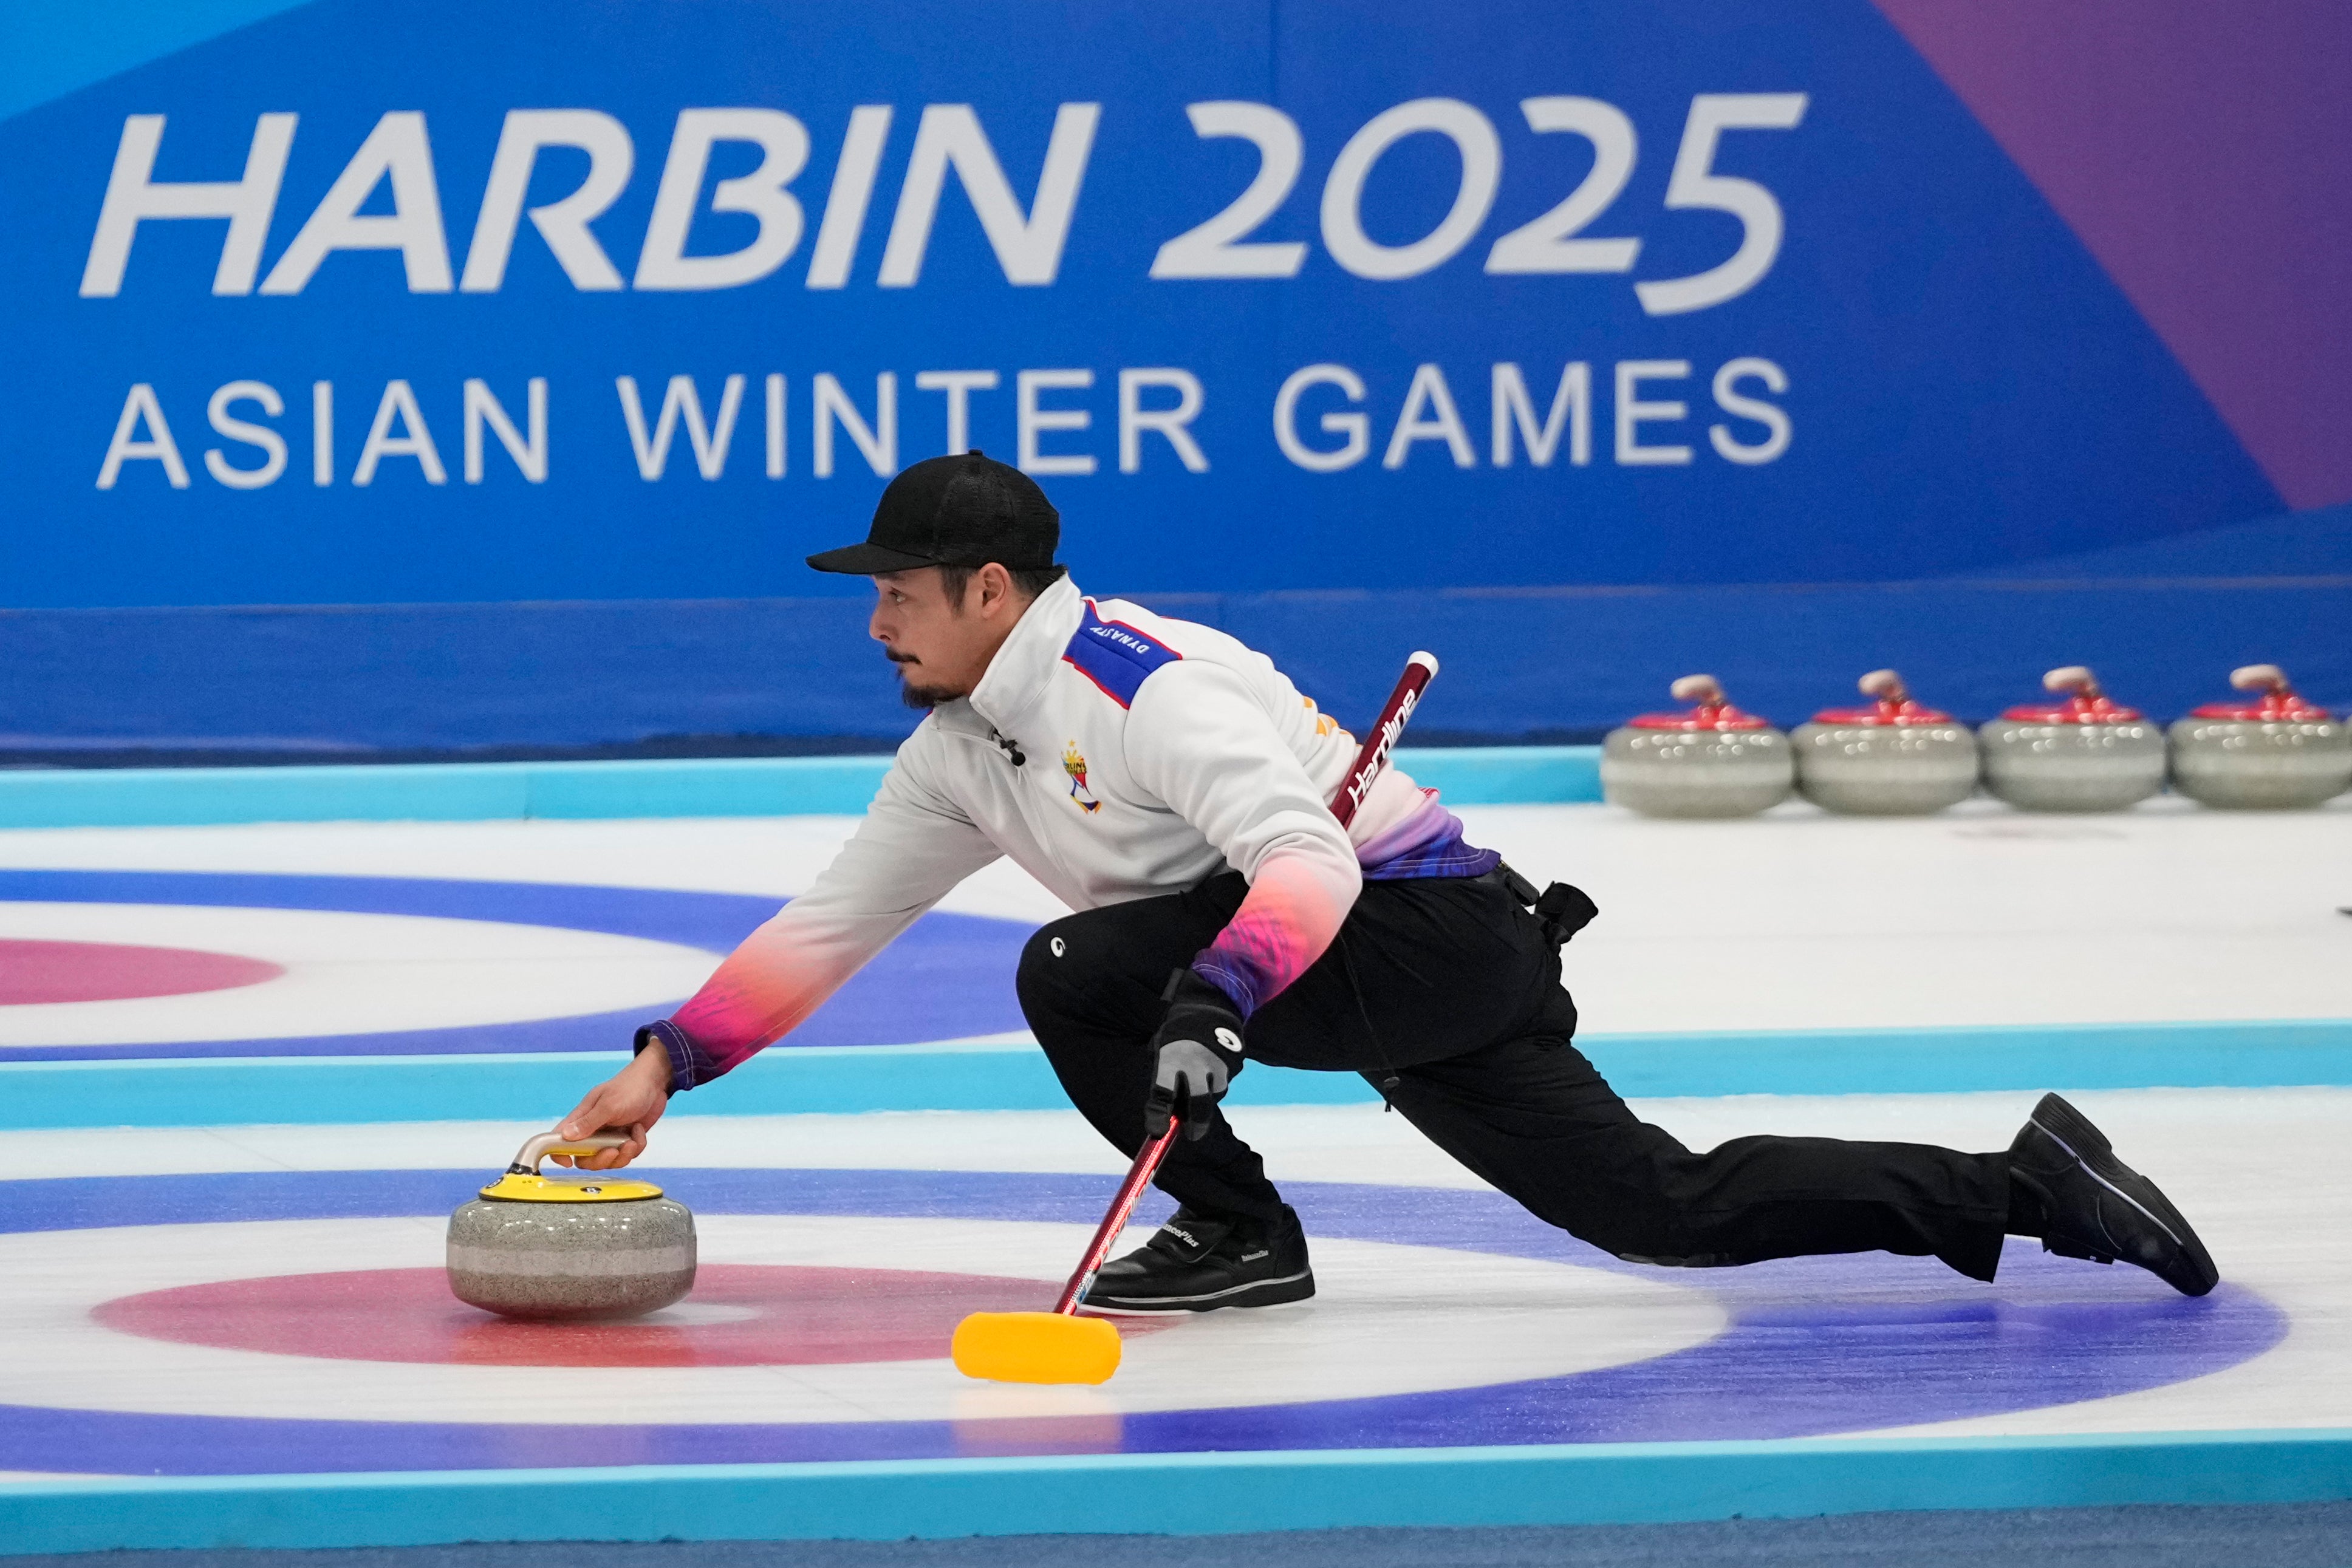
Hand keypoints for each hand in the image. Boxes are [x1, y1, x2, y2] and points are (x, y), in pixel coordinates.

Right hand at [553, 1037, 673, 1169]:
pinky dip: (636, 1147)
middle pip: (585, 1158)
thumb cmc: (630, 1087)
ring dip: (621, 1156)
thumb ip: (588, 1122)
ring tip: (631, 1141)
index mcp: (582, 1118)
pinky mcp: (626, 1139)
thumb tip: (565, 1136)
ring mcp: (610, 1136)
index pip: (559, 1139)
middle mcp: (593, 1130)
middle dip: (599, 1160)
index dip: (559, 1153)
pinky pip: (627, 1155)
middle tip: (613, 1151)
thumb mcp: (609, 1104)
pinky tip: (639, 1131)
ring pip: (608, 1160)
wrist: (656, 1081)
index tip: (568, 1162)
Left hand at [1144, 968, 1245, 1141]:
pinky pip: (1222, 1084)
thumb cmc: (1176, 1035)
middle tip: (1192, 1134)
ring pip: (1212, 1095)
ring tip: (1197, 1083)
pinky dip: (1214, 1085)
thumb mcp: (1162, 1050)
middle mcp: (1194, 1063)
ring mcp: (1216, 1064)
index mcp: (1169, 1059)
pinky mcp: (1232, 1064)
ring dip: (1205, 1098)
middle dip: (1196, 1124)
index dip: (1157, 1116)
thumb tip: (1168, 1114)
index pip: (1162, 1094)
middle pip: (1198, 1104)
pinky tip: (1209, 1072)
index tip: (1157, 1133)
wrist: (1209, 1008)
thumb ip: (1164, 1078)